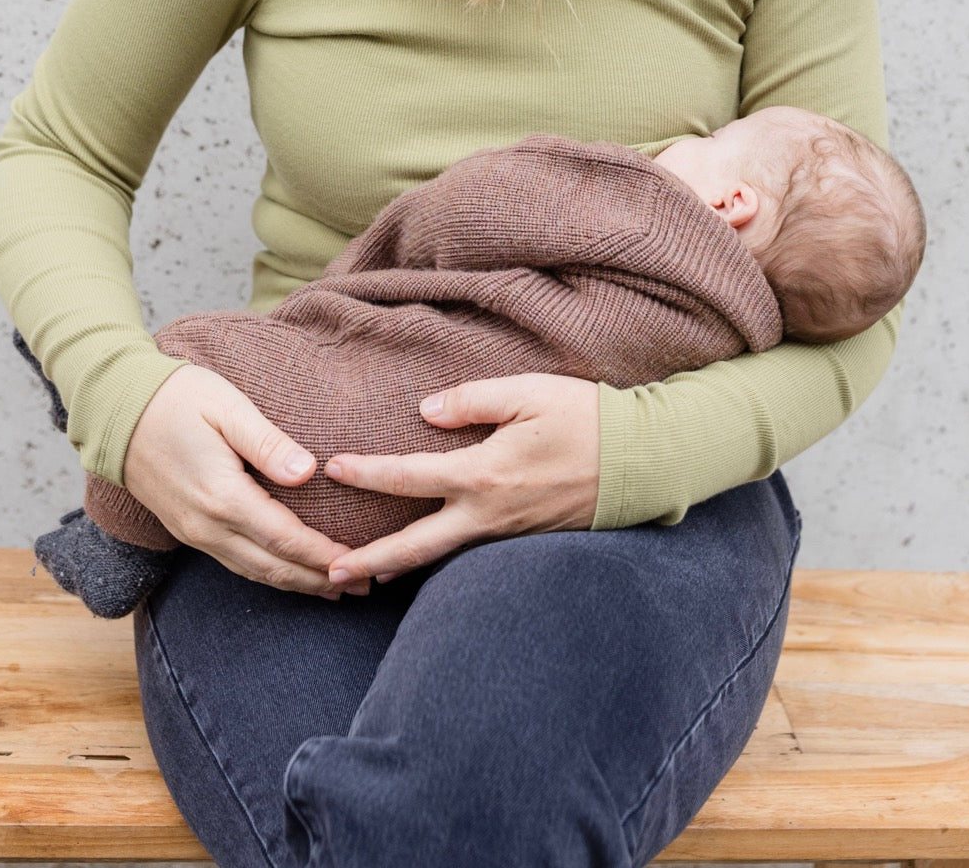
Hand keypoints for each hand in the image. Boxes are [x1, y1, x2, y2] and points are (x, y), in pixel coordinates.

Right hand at [122, 363, 343, 597]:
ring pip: (252, 572)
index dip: (323, 554)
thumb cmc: (178, 398)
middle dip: (318, 580)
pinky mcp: (186, 529)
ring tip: (333, 589)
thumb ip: (269, 443)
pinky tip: (287, 573)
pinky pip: (234, 563)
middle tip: (362, 587)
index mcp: (222, 495)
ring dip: (295, 584)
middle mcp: (207, 524)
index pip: (285, 538)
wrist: (117, 408)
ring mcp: (193, 531)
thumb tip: (308, 473)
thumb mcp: (227, 407)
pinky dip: (267, 574)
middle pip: (272, 567)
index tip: (358, 561)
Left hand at [322, 372, 599, 592]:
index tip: (333, 469)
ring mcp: (508, 533)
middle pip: (417, 544)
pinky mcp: (525, 539)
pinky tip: (424, 559)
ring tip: (364, 575)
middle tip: (327, 573)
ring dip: (401, 565)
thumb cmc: (586, 417)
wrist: (641, 461)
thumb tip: (425, 410)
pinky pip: (471, 554)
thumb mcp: (529, 392)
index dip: (368, 473)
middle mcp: (490, 514)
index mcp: (485, 473)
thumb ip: (473, 399)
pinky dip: (440, 560)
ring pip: (443, 556)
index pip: (410, 476)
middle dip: (371, 558)